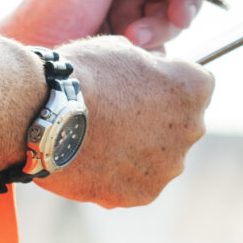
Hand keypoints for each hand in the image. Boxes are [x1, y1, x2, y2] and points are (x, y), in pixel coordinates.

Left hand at [0, 0, 214, 51]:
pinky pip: (164, 38)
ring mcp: (132, 7)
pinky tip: (128, 48)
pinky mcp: (134, 38)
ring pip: (174, 11)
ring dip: (162, 25)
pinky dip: (154, 44)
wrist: (38, 60)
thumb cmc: (49, 9)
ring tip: (133, 38)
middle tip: (178, 18)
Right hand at [44, 35, 213, 208]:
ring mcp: (170, 165)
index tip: (141, 84)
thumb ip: (148, 67)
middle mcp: (193, 128)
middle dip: (158, 120)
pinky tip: (94, 160)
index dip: (167, 83)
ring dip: (140, 150)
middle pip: (182, 124)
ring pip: (161, 157)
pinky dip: (121, 175)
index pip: (196, 85)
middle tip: (118, 115)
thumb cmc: (82, 74)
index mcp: (194, 87)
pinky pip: (138, 182)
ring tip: (100, 140)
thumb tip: (148, 74)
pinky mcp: (144, 193)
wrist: (46, 115)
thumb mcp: (122, 50)